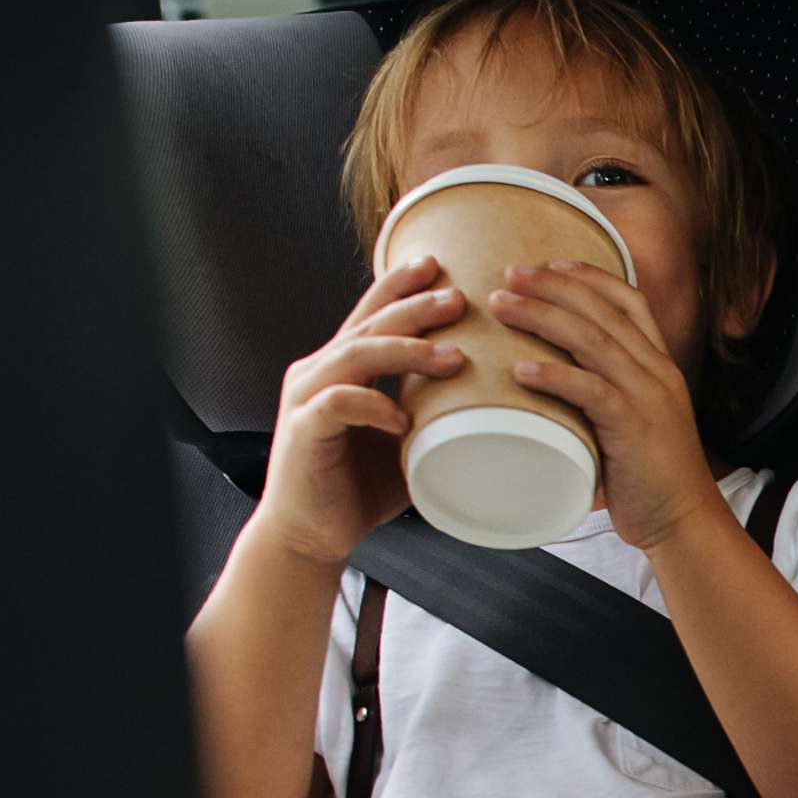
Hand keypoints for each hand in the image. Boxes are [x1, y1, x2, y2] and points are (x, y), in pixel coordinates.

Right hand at [252, 255, 466, 564]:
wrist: (312, 532)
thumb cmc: (358, 486)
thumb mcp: (405, 441)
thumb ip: (430, 413)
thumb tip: (493, 400)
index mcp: (341, 367)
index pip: (371, 313)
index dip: (400, 286)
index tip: (440, 265)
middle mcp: (319, 372)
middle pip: (368, 324)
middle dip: (414, 306)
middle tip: (459, 297)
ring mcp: (308, 398)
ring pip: (355, 354)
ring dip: (406, 350)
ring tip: (453, 356)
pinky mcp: (304, 431)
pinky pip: (338, 404)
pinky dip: (372, 406)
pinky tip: (402, 419)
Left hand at [492, 260, 724, 553]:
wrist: (683, 520)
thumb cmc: (651, 478)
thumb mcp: (634, 423)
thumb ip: (604, 397)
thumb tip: (552, 386)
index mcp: (660, 366)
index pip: (630, 301)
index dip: (589, 276)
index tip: (549, 264)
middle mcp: (657, 372)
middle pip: (602, 310)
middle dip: (551, 286)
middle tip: (508, 275)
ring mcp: (648, 396)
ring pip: (591, 339)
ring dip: (541, 317)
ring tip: (501, 307)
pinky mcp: (634, 426)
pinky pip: (589, 390)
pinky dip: (553, 376)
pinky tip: (520, 370)